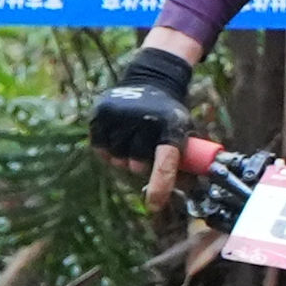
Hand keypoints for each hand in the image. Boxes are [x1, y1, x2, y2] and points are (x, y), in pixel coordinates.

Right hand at [89, 46, 196, 206]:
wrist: (152, 80)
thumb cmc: (170, 117)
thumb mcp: (184, 134)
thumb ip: (185, 164)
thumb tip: (185, 192)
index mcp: (170, 127)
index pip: (165, 163)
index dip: (160, 185)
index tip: (154, 205)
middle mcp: (145, 119)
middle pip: (136, 165)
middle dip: (140, 165)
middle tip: (145, 150)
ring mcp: (121, 115)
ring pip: (116, 159)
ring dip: (123, 158)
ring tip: (132, 139)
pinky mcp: (101, 113)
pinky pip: (101, 149)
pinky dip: (108, 150)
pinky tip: (118, 136)